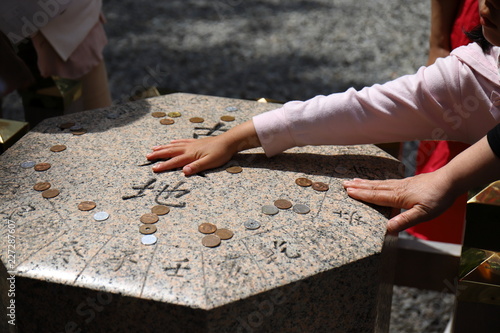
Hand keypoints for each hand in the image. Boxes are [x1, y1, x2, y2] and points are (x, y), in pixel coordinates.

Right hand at [147, 136, 235, 174]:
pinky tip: (171, 141)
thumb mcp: (210, 162)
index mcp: (191, 155)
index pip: (174, 161)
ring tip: (153, 148)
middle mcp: (189, 148)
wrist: (229, 141)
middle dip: (158, 154)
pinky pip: (182, 141)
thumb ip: (196, 167)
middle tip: (147, 156)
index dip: (163, 165)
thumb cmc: (221, 153)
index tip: (153, 168)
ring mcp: (192, 144)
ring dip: (163, 147)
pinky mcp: (196, 142)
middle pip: (170, 151)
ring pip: (174, 145)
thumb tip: (184, 171)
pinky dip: (175, 142)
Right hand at [342, 172, 457, 232]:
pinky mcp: (407, 182)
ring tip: (353, 180)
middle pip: (374, 188)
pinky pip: (386, 182)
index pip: (376, 196)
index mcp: (398, 197)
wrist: (450, 180)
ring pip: (379, 184)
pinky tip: (375, 182)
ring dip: (365, 183)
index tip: (348, 192)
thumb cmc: (437, 198)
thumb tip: (387, 228)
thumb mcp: (423, 214)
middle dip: (358, 187)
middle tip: (343, 184)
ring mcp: (401, 184)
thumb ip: (405, 220)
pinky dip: (376, 182)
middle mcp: (397, 188)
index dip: (361, 195)